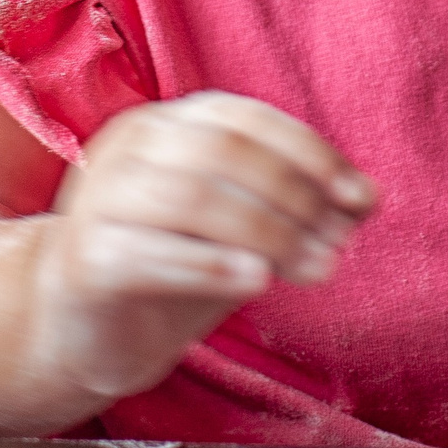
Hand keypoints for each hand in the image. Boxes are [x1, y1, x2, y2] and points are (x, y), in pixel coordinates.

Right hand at [31, 90, 377, 399]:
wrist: (79, 328)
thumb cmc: (166, 266)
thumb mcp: (237, 230)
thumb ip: (293, 205)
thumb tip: (368, 198)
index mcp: (163, 124)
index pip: (245, 119)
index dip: (310, 153)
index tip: (360, 198)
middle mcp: (127, 148)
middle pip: (225, 154)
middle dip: (296, 198)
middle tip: (340, 245)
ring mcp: (98, 199)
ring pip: (194, 198)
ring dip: (270, 233)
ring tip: (319, 269)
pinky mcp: (85, 258)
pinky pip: (152, 252)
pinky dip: (212, 263)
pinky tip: (258, 281)